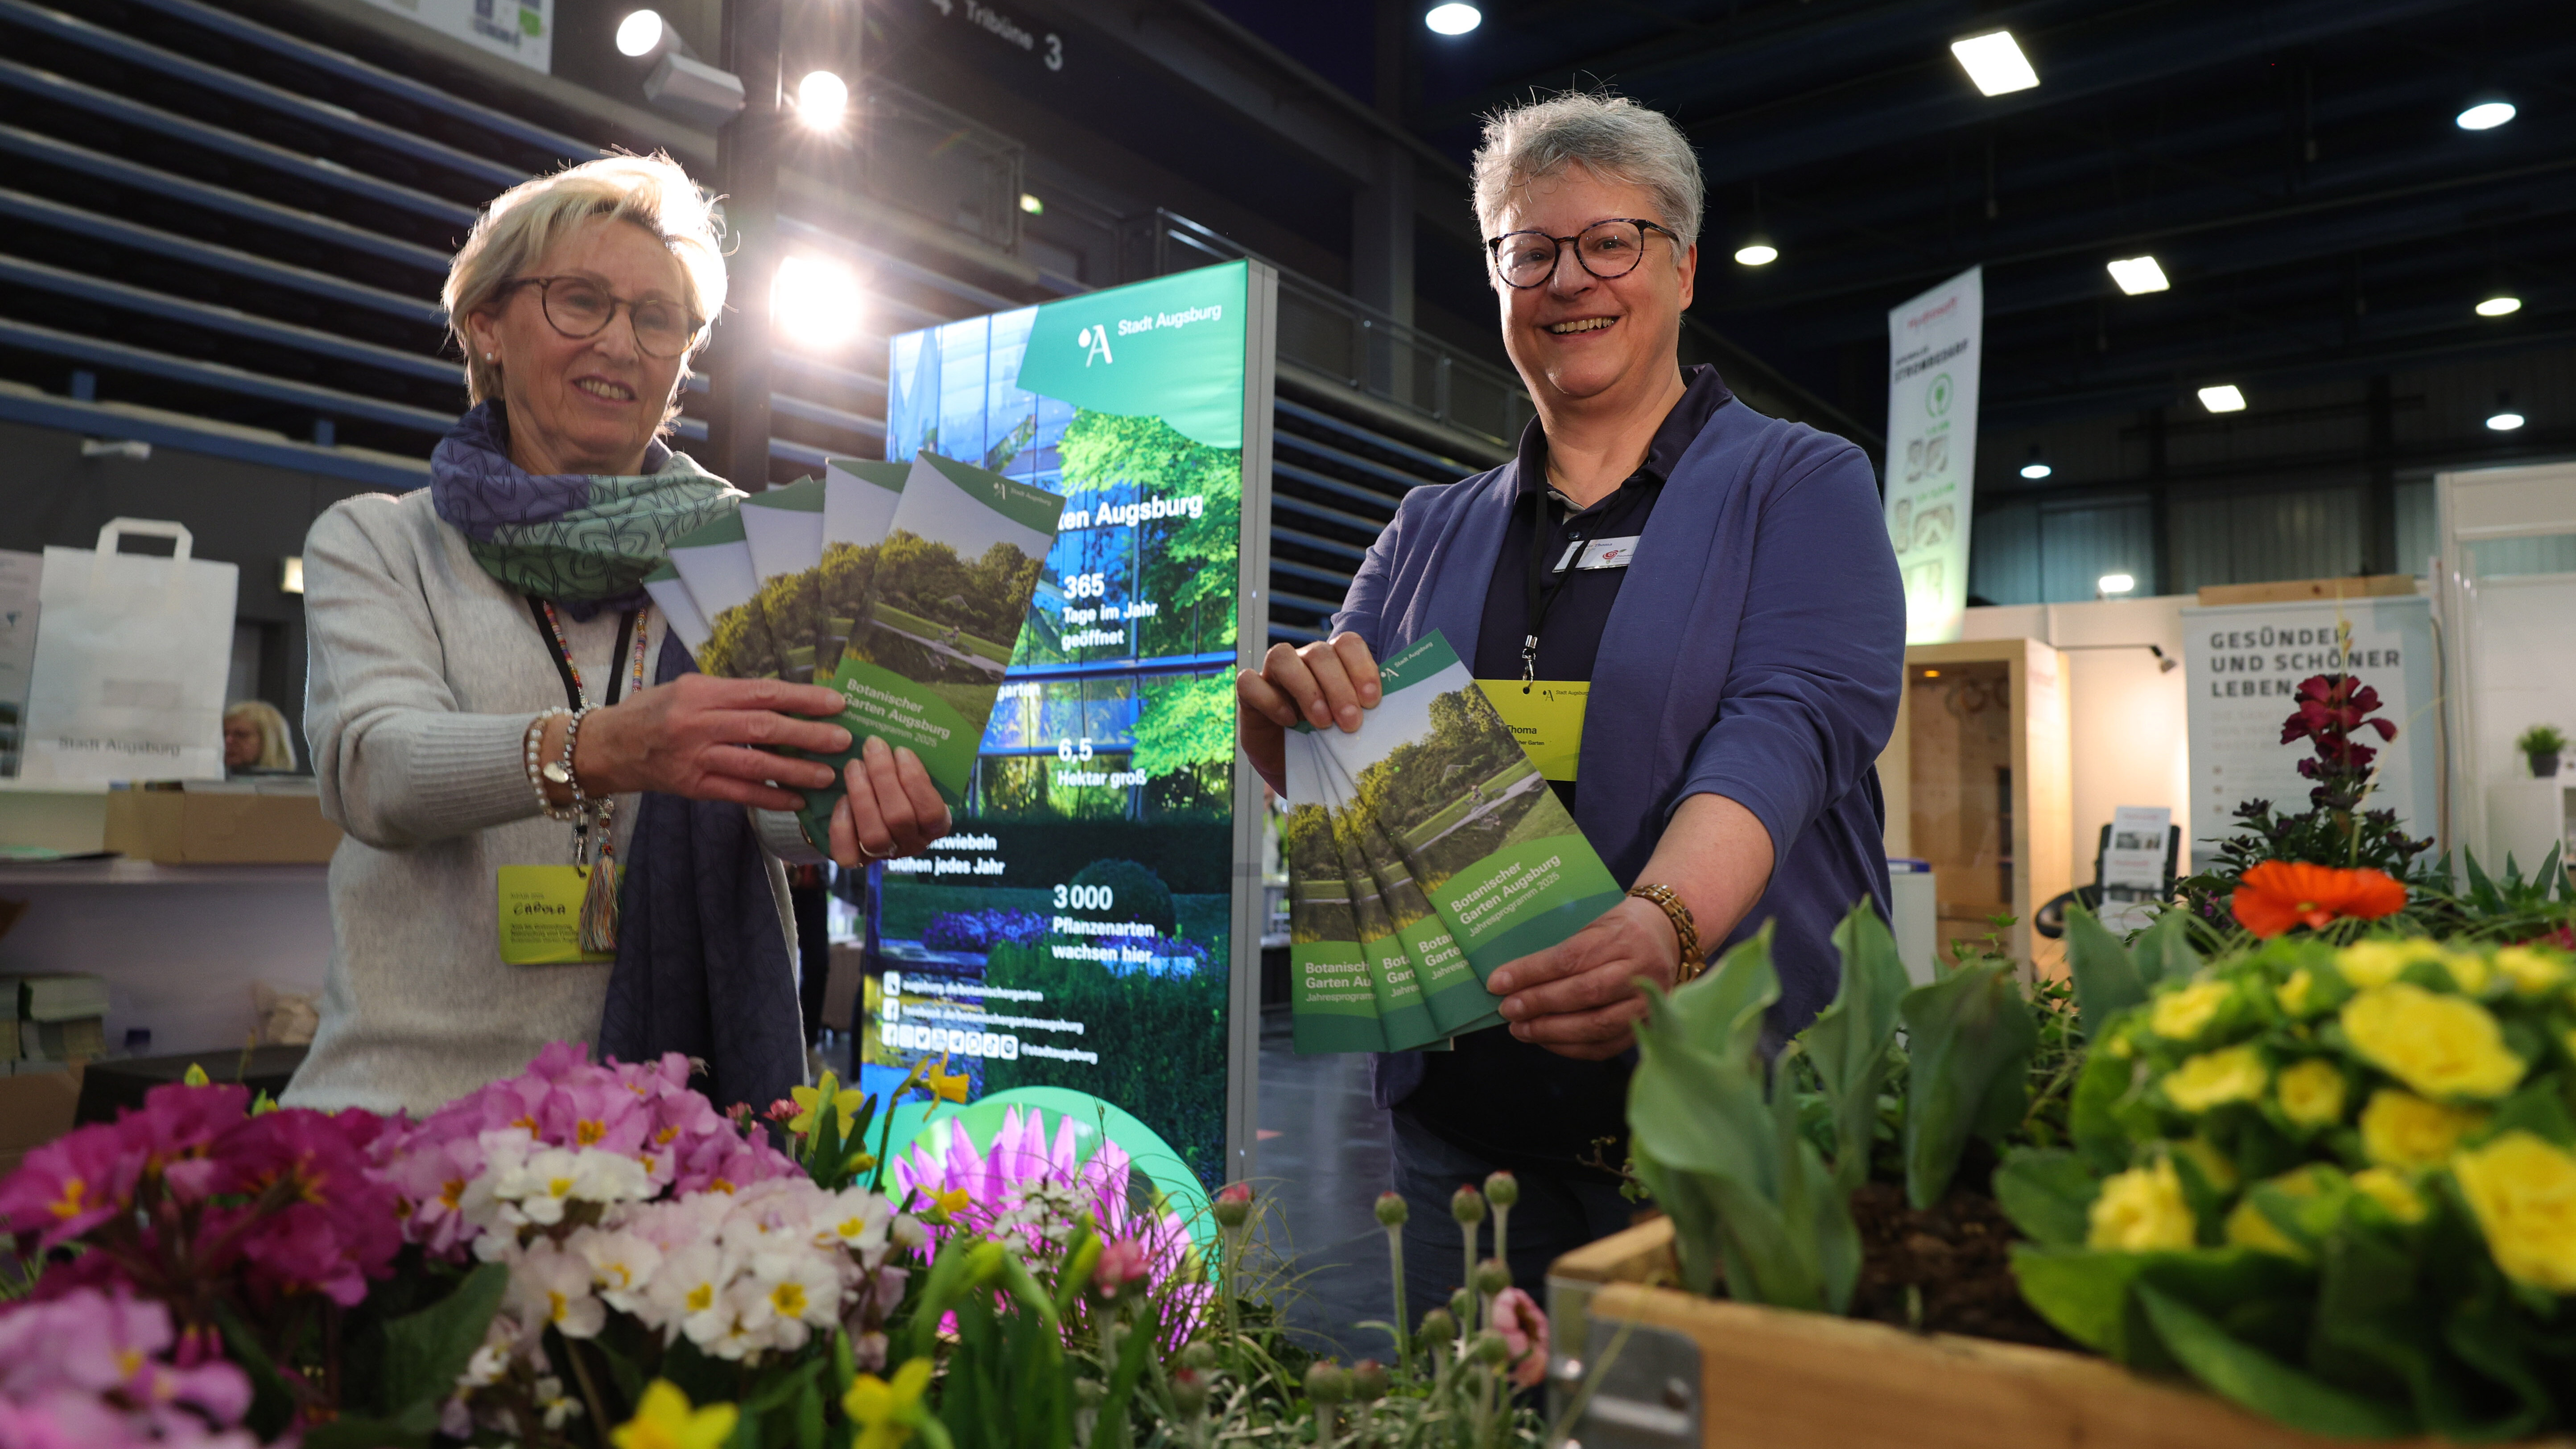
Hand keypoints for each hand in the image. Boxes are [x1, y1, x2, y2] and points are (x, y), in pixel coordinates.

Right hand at [561, 674, 850, 811]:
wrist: (606, 747)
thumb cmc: (652, 712)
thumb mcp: (689, 689)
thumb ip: (731, 694)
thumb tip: (784, 699)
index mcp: (702, 692)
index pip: (762, 692)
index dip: (803, 698)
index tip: (836, 703)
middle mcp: (698, 722)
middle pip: (764, 727)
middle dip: (808, 734)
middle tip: (844, 739)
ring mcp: (694, 757)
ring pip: (754, 763)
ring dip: (796, 770)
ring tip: (828, 774)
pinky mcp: (691, 786)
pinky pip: (738, 793)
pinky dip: (770, 797)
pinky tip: (797, 800)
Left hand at [826, 735, 952, 865]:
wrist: (873, 806)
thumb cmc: (899, 781)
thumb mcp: (913, 772)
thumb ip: (914, 761)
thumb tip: (909, 725)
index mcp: (936, 825)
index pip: (931, 811)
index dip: (915, 780)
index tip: (901, 750)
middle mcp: (912, 843)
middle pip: (899, 818)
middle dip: (883, 777)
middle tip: (872, 746)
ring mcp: (884, 854)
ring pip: (874, 835)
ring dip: (862, 795)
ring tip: (854, 765)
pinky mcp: (856, 860)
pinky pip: (848, 853)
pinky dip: (843, 825)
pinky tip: (841, 799)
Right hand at [1235, 633, 1380, 792]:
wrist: (1300, 774)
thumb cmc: (1331, 747)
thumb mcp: (1354, 729)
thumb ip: (1368, 712)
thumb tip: (1398, 713)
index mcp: (1334, 664)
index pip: (1347, 643)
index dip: (1361, 666)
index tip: (1373, 700)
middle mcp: (1303, 663)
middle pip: (1319, 652)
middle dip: (1339, 687)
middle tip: (1351, 722)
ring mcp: (1274, 677)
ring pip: (1282, 656)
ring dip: (1306, 689)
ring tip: (1322, 722)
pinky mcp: (1250, 698)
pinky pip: (1249, 682)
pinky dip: (1269, 699)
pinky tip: (1288, 721)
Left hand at [1485, 896, 1683, 1060]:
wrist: (1667, 936)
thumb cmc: (1619, 929)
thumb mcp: (1593, 924)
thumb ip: (1560, 950)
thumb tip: (1510, 979)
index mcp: (1623, 938)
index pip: (1571, 958)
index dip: (1531, 972)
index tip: (1498, 982)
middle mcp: (1640, 972)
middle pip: (1584, 994)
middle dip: (1539, 1004)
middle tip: (1507, 1009)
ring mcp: (1647, 1004)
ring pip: (1596, 1025)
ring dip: (1551, 1032)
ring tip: (1520, 1029)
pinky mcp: (1647, 1027)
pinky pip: (1605, 1046)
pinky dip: (1571, 1047)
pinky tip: (1546, 1041)